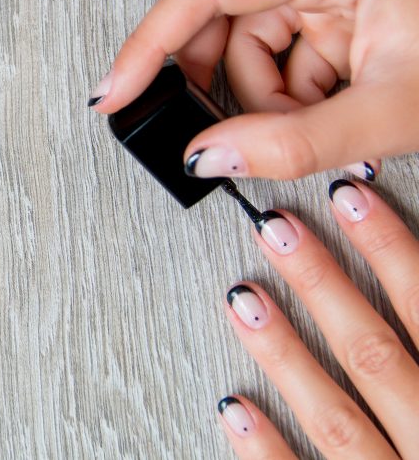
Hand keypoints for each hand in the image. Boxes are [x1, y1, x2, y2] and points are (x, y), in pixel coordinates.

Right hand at [90, 0, 418, 180]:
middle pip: (220, 10)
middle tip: (219, 134)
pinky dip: (290, 89)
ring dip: (265, 95)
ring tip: (318, 124)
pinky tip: (329, 109)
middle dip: (218, 81)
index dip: (149, 41)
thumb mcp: (391, 113)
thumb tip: (205, 156)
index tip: (115, 91)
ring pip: (248, 36)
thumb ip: (289, 142)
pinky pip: (280, 43)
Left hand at [217, 181, 418, 458]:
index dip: (392, 251)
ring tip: (242, 295)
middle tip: (275, 228)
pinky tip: (232, 405)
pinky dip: (266, 446)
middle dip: (323, 286)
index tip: (348, 198)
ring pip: (335, 416)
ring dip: (285, 353)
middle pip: (376, 355)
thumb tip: (410, 280)